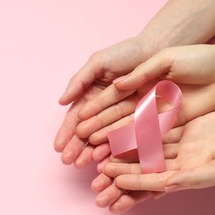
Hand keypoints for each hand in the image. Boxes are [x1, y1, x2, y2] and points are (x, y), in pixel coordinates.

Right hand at [54, 36, 154, 166]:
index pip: (76, 118)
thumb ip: (79, 81)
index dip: (66, 132)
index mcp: (92, 96)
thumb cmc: (125, 53)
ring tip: (83, 164)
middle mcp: (104, 110)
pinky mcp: (139, 120)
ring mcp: (121, 116)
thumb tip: (60, 101)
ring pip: (104, 138)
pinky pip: (125, 136)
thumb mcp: (98, 63)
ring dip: (92, 151)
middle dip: (77, 147)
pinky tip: (105, 159)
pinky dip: (114, 148)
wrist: (156, 50)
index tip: (58, 147)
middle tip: (68, 161)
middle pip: (87, 132)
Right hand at [75, 44, 214, 147]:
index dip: (90, 115)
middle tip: (73, 154)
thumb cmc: (194, 57)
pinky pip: (149, 140)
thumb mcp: (164, 59)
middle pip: (112, 122)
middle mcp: (141, 101)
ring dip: (108, 148)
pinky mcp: (170, 126)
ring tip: (92, 162)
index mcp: (136, 83)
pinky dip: (133, 150)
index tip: (75, 128)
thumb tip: (117, 86)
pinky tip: (117, 161)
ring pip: (126, 134)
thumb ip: (140, 73)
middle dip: (93, 137)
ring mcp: (155, 116)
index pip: (106, 101)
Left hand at [99, 104, 214, 212]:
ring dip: (125, 149)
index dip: (133, 180)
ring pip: (146, 147)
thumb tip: (169, 186)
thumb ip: (195, 178)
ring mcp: (180, 145)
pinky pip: (156, 128)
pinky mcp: (182, 127)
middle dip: (122, 170)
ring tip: (102, 150)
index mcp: (188, 176)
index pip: (154, 180)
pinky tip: (123, 127)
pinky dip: (139, 128)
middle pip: (145, 167)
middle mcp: (180, 162)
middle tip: (99, 174)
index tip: (113, 180)